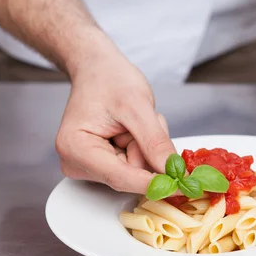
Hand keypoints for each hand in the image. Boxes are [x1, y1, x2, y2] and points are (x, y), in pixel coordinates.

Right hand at [55, 51, 174, 193]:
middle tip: (143, 122)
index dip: (152, 182)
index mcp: (75, 148)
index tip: (180, 185)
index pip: (119, 177)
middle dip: (146, 152)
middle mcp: (76, 163)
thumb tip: (171, 171)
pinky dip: (142, 149)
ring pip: (135, 172)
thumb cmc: (109, 79)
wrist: (97, 70)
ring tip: (135, 122)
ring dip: (146, 148)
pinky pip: (134, 167)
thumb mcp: (137, 105)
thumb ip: (154, 141)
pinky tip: (133, 130)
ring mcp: (88, 167)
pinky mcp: (100, 166)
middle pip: (129, 176)